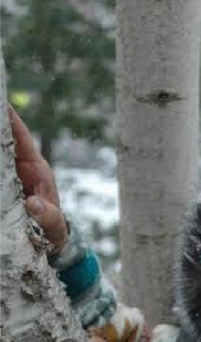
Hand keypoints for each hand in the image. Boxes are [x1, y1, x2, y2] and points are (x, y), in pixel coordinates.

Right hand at [9, 106, 68, 253]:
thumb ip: (48, 217)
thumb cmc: (53, 228)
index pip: (23, 141)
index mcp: (38, 170)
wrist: (48, 239)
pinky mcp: (2, 183)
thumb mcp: (54, 225)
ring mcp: (9, 174)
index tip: (2, 103)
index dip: (12, 121)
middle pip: (4, 140)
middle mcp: (22, 167)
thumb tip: (34, 204)